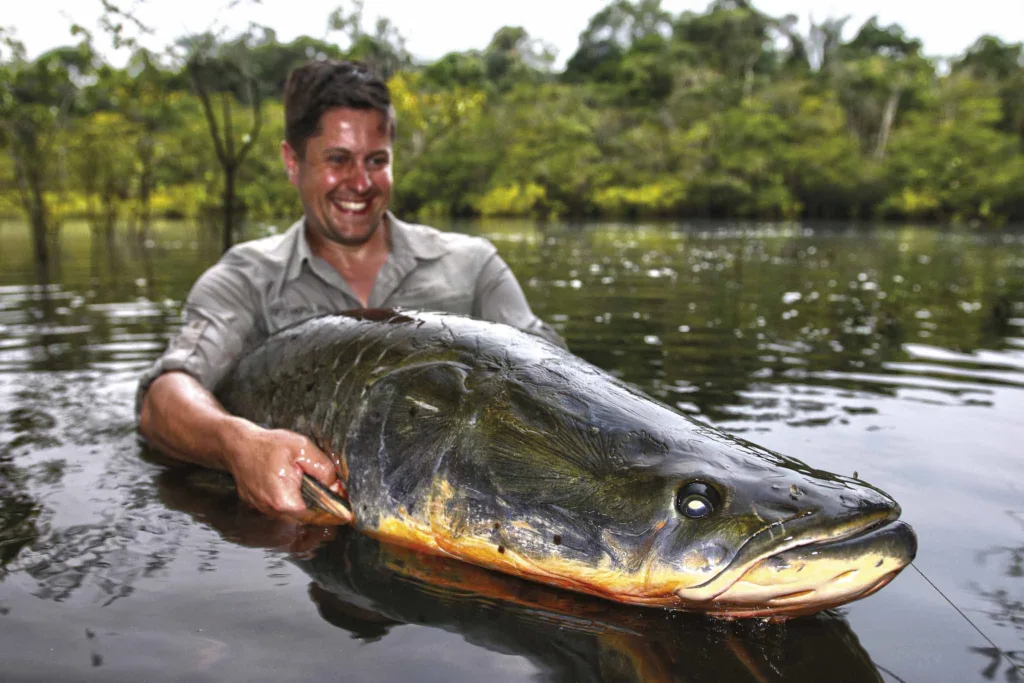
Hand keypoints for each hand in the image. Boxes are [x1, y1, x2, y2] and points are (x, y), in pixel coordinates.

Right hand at [226, 425, 343, 523]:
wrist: (237, 445)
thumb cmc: (269, 445)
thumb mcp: (302, 448)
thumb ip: (323, 468)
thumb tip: (336, 487)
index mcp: (285, 500)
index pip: (316, 517)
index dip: (334, 514)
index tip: (347, 513)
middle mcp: (272, 510)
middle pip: (305, 519)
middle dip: (321, 511)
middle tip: (335, 500)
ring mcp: (263, 509)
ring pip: (292, 516)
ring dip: (305, 507)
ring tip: (314, 491)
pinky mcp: (257, 505)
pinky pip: (279, 509)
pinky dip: (291, 502)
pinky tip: (295, 488)